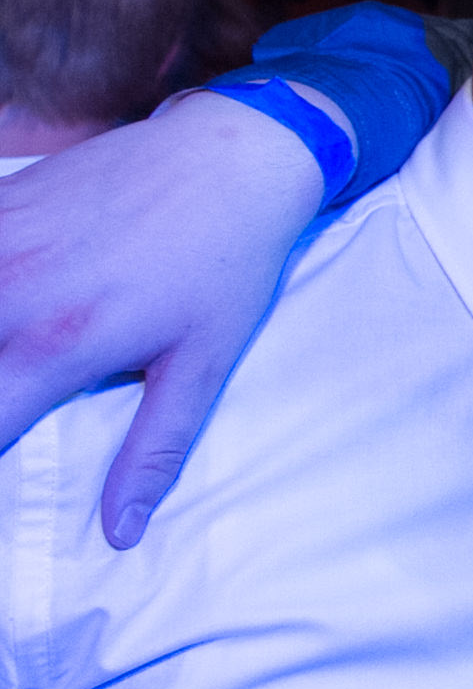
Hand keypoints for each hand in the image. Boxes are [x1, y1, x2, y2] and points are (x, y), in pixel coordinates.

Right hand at [0, 92, 328, 546]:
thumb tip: (122, 533)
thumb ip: (153, 451)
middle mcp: (5, 294)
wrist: (233, 154)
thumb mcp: (203, 364)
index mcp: (52, 347)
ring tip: (12, 359)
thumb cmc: (225, 264)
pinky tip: (7, 293)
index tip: (8, 448)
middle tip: (16, 394)